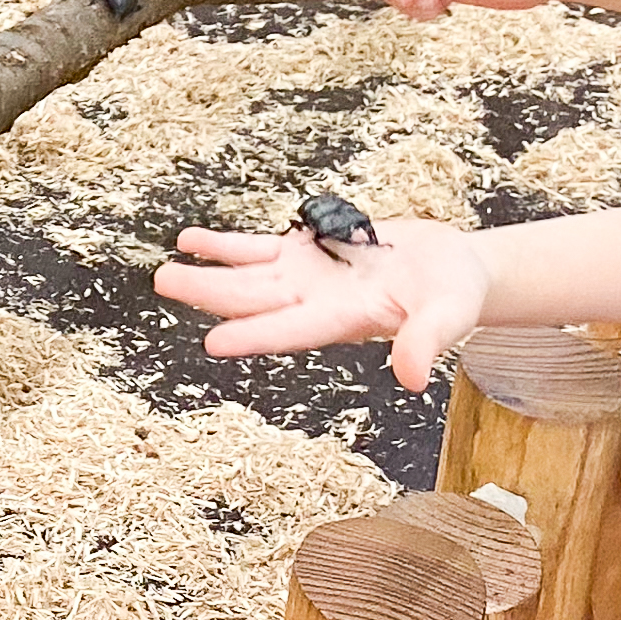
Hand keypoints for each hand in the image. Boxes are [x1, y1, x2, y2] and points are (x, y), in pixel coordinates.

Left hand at [157, 220, 488, 386]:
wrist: (454, 268)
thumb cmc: (455, 295)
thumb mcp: (450, 315)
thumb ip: (427, 342)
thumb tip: (410, 379)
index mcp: (345, 320)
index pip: (293, 330)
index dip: (255, 335)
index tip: (213, 342)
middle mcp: (315, 302)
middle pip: (255, 300)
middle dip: (210, 294)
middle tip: (165, 284)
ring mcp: (308, 277)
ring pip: (248, 276)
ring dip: (207, 272)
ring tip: (165, 269)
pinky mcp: (309, 250)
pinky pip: (259, 248)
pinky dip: (227, 245)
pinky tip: (192, 240)